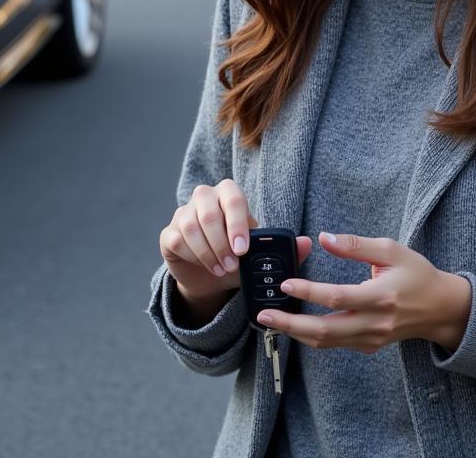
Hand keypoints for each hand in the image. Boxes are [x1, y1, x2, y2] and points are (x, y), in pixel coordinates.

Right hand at [159, 180, 311, 302]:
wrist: (210, 280)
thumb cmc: (238, 259)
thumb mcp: (260, 256)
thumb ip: (283, 249)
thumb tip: (306, 242)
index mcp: (228, 195)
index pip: (232, 195)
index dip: (237, 221)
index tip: (243, 249)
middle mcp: (203, 198)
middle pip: (208, 209)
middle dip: (221, 242)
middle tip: (233, 265)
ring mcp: (183, 214)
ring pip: (190, 225)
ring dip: (208, 252)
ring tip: (221, 270)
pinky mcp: (169, 234)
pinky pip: (176, 240)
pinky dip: (192, 257)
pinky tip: (204, 267)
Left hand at [257, 231, 472, 353]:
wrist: (443, 309)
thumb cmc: (418, 274)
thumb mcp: (391, 250)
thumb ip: (356, 244)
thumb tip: (323, 237)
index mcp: (381, 297)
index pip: (338, 297)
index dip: (309, 292)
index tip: (285, 284)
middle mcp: (375, 323)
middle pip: (326, 330)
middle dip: (291, 324)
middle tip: (263, 314)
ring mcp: (372, 338)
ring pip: (327, 342)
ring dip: (296, 333)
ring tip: (270, 320)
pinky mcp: (369, 345)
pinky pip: (336, 344)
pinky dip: (312, 336)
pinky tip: (294, 325)